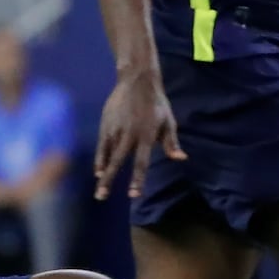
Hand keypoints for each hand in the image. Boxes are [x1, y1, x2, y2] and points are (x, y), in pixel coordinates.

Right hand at [94, 68, 182, 200]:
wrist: (137, 82)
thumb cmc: (157, 104)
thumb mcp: (169, 122)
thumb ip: (171, 142)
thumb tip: (181, 159)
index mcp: (146, 136)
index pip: (141, 162)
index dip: (137, 179)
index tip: (133, 195)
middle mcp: (128, 135)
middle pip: (118, 162)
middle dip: (110, 181)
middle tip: (102, 197)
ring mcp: (115, 130)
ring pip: (107, 156)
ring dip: (103, 173)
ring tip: (99, 190)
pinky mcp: (106, 125)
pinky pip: (101, 146)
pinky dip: (99, 159)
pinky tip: (98, 172)